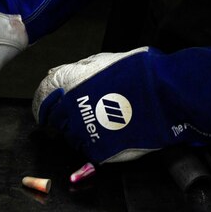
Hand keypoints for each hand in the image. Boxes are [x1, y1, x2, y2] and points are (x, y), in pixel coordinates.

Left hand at [32, 45, 210, 163]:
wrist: (168, 95)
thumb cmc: (141, 73)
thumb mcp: (104, 61)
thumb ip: (79, 71)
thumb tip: (62, 74)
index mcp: (66, 83)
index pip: (42, 99)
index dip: (46, 105)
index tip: (49, 111)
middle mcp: (67, 108)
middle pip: (56, 120)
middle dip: (65, 119)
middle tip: (85, 117)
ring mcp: (81, 130)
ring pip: (71, 137)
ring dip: (82, 132)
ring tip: (104, 125)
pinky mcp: (96, 149)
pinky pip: (88, 150)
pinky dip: (96, 145)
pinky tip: (112, 136)